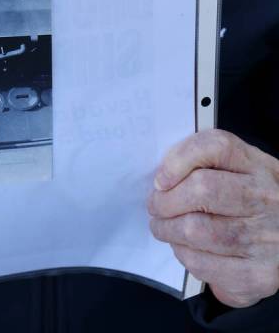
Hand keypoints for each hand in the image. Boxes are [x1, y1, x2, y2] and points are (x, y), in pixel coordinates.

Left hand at [148, 129, 278, 307]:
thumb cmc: (251, 201)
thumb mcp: (240, 171)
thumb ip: (206, 163)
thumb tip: (162, 177)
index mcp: (258, 165)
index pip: (216, 147)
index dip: (179, 160)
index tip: (161, 178)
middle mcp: (266, 198)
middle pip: (202, 189)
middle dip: (166, 200)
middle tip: (155, 206)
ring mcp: (265, 237)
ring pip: (196, 230)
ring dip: (167, 229)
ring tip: (162, 226)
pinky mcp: (258, 274)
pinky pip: (203, 263)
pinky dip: (183, 254)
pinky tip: (183, 247)